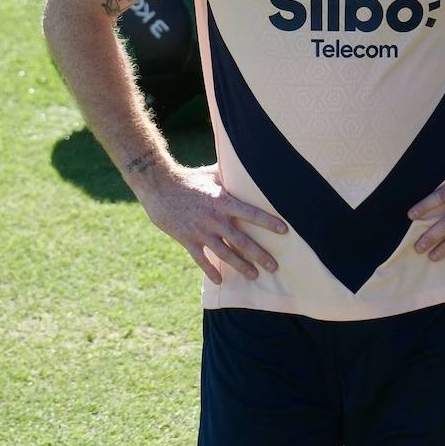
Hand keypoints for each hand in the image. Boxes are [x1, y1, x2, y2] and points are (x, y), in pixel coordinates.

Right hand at [137, 162, 287, 283]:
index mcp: (223, 202)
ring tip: (254, 275)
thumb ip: (231, 175)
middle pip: (241, 240)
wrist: (159, 187)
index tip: (284, 231)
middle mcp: (215, 219)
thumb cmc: (190, 178)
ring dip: (240, 266)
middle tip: (274, 266)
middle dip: (259, 255)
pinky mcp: (187, 240)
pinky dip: (210, 271)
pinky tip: (219, 281)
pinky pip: (201, 259)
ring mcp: (201, 231)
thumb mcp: (213, 174)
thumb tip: (249, 164)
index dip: (268, 222)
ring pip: (225, 254)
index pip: (251, 213)